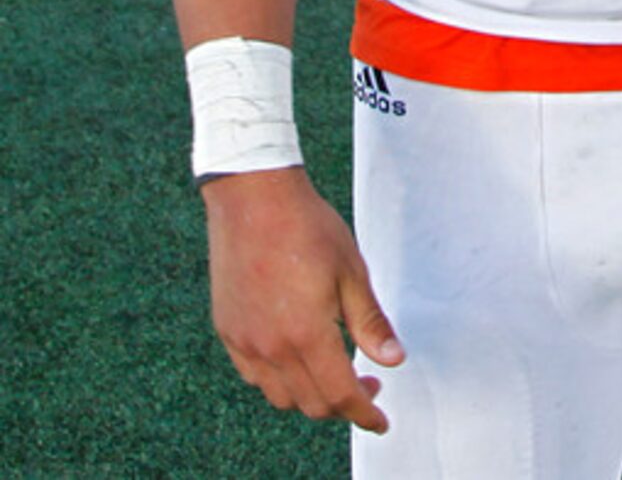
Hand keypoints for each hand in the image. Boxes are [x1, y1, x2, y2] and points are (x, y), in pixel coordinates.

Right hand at [202, 168, 401, 432]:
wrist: (254, 200)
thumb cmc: (309, 229)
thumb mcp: (353, 272)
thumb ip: (370, 323)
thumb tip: (393, 361)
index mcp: (306, 334)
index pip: (339, 394)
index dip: (364, 414)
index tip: (380, 421)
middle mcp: (269, 346)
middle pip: (309, 403)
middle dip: (342, 405)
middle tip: (368, 385)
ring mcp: (243, 340)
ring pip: (279, 396)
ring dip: (310, 396)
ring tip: (336, 372)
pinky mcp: (227, 330)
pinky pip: (253, 375)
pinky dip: (279, 380)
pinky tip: (298, 358)